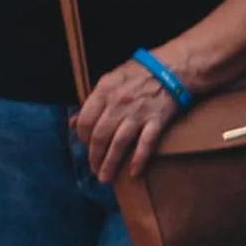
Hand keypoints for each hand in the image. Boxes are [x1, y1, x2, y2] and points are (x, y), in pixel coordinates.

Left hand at [68, 55, 181, 187]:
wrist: (173, 68)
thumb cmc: (139, 72)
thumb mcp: (110, 80)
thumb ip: (93, 101)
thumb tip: (73, 122)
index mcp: (104, 91)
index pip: (86, 121)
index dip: (83, 138)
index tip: (86, 147)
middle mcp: (119, 103)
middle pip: (100, 136)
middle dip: (94, 156)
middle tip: (94, 170)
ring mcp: (138, 113)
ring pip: (119, 143)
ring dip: (110, 163)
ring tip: (106, 177)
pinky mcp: (157, 120)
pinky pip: (146, 143)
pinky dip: (139, 159)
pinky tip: (133, 173)